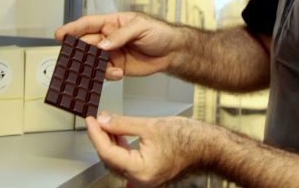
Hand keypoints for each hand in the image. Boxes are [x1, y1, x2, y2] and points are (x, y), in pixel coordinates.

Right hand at [55, 13, 179, 79]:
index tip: (60, 34)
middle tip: (76, 60)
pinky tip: (117, 73)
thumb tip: (103, 45)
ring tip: (100, 69)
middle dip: (80, 52)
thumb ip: (121, 35)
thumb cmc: (159, 32)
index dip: (73, 28)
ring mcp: (112, 53)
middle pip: (87, 44)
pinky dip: (107, 75)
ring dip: (94, 67)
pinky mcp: (118, 67)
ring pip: (94, 61)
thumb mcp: (141, 27)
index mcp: (113, 23)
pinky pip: (105, 72)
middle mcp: (109, 38)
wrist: (172, 51)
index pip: (89, 24)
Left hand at [86, 112, 208, 186]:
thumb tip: (103, 120)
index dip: (96, 134)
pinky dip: (120, 147)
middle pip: (110, 159)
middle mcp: (140, 180)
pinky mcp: (147, 173)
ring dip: (109, 142)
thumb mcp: (150, 125)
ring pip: (117, 161)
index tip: (90, 120)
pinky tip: (118, 133)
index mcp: (140, 171)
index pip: (108, 153)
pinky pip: (127, 162)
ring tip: (105, 123)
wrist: (208, 146)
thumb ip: (123, 124)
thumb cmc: (188, 138)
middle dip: (101, 138)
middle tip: (95, 119)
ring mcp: (144, 178)